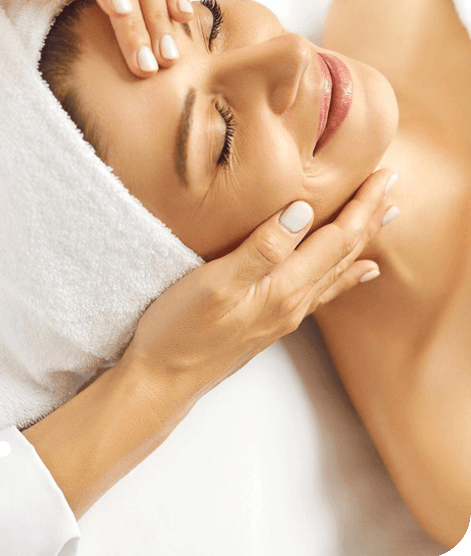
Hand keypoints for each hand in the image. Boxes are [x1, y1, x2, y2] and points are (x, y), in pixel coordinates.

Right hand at [121, 169, 397, 402]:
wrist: (162, 380)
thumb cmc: (180, 330)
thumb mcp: (216, 282)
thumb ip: (262, 248)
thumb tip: (303, 212)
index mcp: (284, 287)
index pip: (337, 238)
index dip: (362, 205)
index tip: (383, 175)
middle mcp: (293, 302)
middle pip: (344, 252)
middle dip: (370, 216)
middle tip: (392, 185)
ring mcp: (284, 313)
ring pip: (337, 269)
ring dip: (362, 240)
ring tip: (386, 219)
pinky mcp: (271, 318)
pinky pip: (323, 290)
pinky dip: (346, 275)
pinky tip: (359, 273)